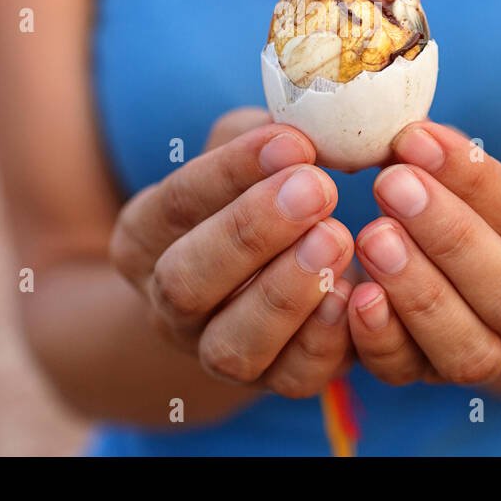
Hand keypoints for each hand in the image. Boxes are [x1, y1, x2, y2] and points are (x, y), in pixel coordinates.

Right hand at [111, 108, 355, 398]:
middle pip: (186, 281)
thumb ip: (265, 135)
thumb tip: (314, 118)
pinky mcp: (273, 382)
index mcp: (145, 237)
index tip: (292, 142)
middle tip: (317, 188)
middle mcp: (168, 305)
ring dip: (286, 293)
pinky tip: (355, 294)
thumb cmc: (254, 193)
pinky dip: (323, 341)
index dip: (231, 172)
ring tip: (338, 238)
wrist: (255, 282)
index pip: (175, 204)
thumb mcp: (243, 152)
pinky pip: (292, 378)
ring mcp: (214, 352)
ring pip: (232, 344)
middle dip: (251, 233)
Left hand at [346, 121, 500, 385]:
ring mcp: (489, 357)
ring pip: (469, 349)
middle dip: (451, 237)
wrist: (474, 285)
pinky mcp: (429, 376)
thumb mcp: (479, 178)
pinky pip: (408, 373)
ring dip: (418, 292)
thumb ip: (445, 157)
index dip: (475, 180)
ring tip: (372, 237)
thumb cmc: (470, 208)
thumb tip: (398, 121)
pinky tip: (353, 296)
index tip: (416, 138)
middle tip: (393, 184)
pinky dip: (380, 338)